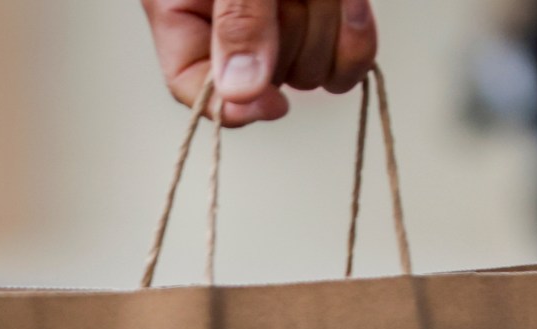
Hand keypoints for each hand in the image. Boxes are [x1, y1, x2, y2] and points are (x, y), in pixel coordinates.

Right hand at [142, 0, 376, 126]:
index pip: (190, 84)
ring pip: (313, 69)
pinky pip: (348, 58)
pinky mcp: (326, 20)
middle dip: (293, 33)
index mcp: (182, 6)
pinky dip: (354, 29)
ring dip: (327, 20)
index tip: (274, 105)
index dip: (232, 109)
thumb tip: (241, 91)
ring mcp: (281, 23)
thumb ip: (238, 20)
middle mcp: (229, 22)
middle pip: (265, 77)